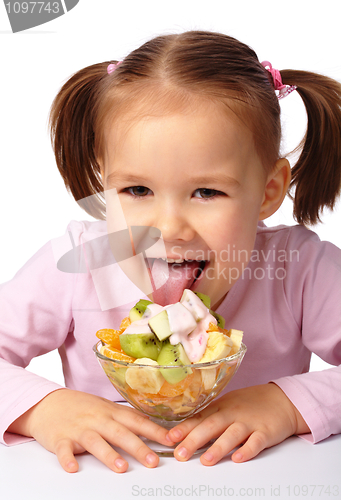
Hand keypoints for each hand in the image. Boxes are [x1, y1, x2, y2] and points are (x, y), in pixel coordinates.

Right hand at [8, 389, 175, 472]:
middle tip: (153, 461)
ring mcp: (79, 429)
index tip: (171, 440)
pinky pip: (64, 450)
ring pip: (96, 442)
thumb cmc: (82, 407)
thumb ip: (126, 418)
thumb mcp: (106, 409)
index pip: (137, 421)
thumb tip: (152, 426)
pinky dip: (67, 459)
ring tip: (122, 468)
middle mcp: (98, 420)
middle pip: (121, 433)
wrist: (49, 403)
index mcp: (111, 413)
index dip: (155, 431)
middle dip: (138, 447)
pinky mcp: (60, 439)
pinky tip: (73, 468)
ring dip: (109, 455)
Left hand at [166, 383, 309, 464]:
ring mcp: (249, 422)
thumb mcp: (227, 406)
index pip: (199, 418)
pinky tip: (239, 458)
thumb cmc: (250, 404)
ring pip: (232, 435)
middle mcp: (233, 413)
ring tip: (206, 460)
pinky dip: (247, 450)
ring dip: (218, 448)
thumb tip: (183, 431)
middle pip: (211, 426)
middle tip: (180, 454)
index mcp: (221, 407)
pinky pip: (256, 442)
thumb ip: (208, 417)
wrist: (281, 399)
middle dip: (194, 440)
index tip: (169, 438)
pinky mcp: (266, 432)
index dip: (183, 428)